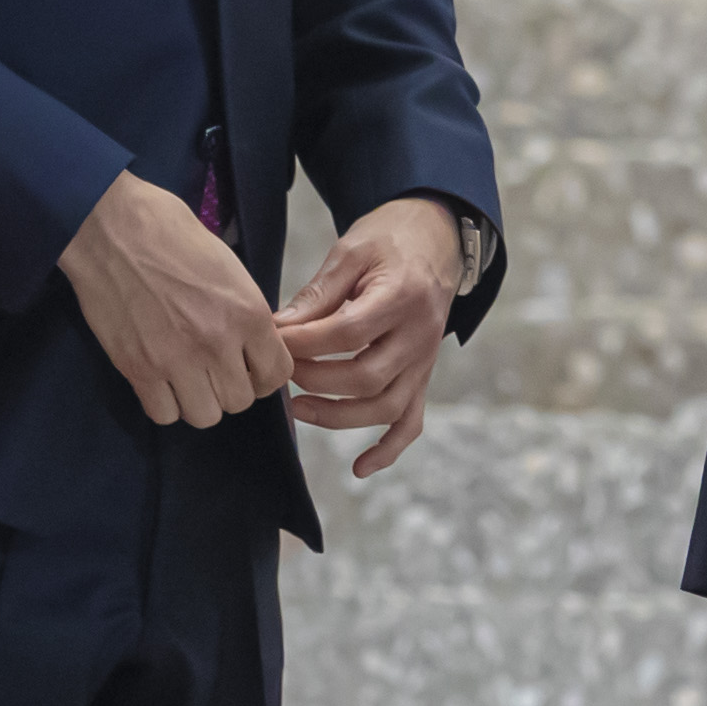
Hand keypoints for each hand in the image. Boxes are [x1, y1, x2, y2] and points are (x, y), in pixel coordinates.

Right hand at [59, 170, 292, 430]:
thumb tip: (255, 346)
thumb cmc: (174, 236)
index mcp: (248, 313)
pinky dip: (164, 402)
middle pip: (240, 401)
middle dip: (231, 388)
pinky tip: (161, 380)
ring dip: (199, 400)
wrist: (114, 230)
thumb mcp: (231, 269)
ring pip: (204, 416)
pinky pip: (162, 413)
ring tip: (188, 377)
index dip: (265, 374)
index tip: (251, 366)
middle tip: (216, 370)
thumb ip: (246, 314)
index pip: (277, 374)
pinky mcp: (136, 368)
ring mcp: (175, 360)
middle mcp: (217, 343)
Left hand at [274, 196, 465, 477]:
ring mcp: (425, 359)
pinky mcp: (423, 375)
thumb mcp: (351, 251)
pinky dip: (388, 449)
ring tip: (297, 408)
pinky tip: (359, 467)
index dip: (304, 344)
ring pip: (386, 406)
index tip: (271, 342)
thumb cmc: (389, 240)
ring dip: (337, 416)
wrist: (436, 238)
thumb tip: (276, 331)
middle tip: (279, 371)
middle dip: (314, 380)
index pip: (348, 333)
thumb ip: (317, 294)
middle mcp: (420, 334)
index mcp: (403, 296)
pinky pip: (411, 421)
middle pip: (366, 377)